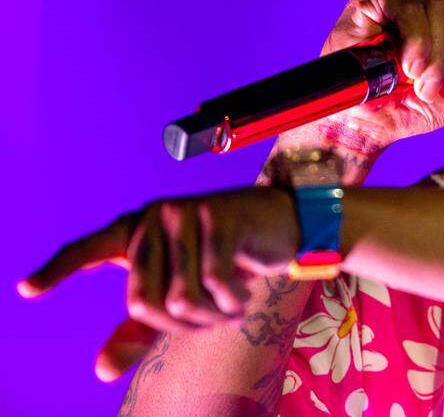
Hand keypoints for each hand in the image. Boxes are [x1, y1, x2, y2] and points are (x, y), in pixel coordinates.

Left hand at [17, 187, 297, 381]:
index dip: (57, 271)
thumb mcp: (183, 292)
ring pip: (181, 297)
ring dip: (212, 318)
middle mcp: (153, 217)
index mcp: (136, 231)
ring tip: (231, 310)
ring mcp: (186, 212)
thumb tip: (100, 369)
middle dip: (180, 327)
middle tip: (210, 323)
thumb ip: (141, 328)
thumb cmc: (226, 260)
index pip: (87, 250)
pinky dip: (232, 303)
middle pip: (143, 300)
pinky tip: (244, 296)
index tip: (25, 291)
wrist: (280, 227)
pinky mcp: (220, 215)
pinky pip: (215, 283)